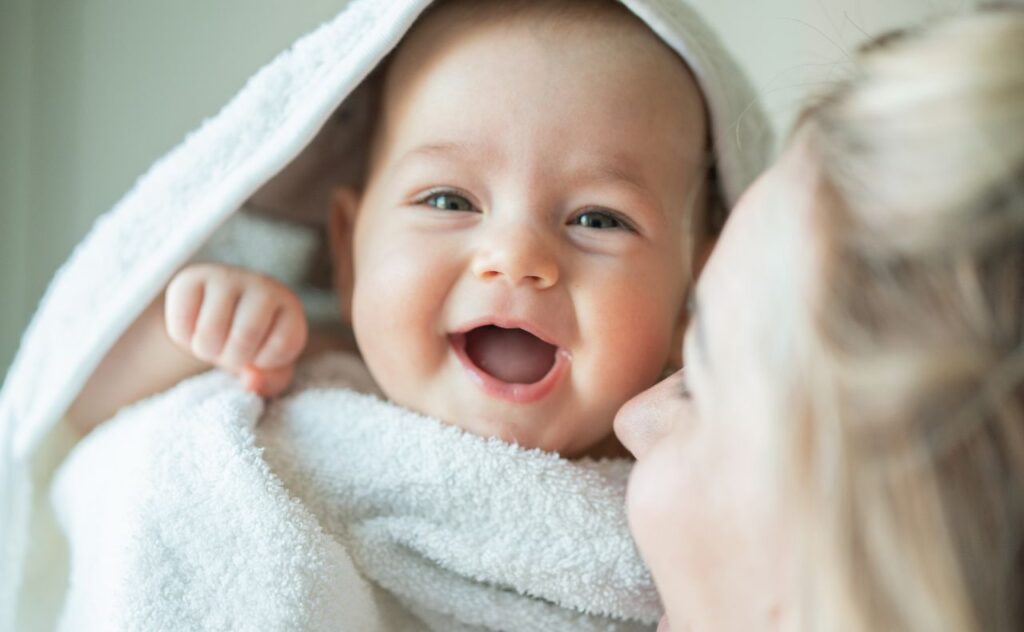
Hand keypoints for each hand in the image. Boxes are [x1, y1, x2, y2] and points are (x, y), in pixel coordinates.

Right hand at [164, 264, 307, 396]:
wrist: (221, 313)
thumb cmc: (253, 343)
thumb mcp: (271, 367)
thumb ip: (270, 382)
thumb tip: (250, 382)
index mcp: (289, 305)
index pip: (282, 345)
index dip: (265, 361)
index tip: (261, 353)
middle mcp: (261, 285)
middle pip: (244, 337)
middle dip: (233, 358)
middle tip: (231, 351)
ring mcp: (225, 277)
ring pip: (209, 333)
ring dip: (206, 350)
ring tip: (214, 340)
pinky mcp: (188, 279)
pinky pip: (180, 325)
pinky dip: (184, 339)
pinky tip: (195, 328)